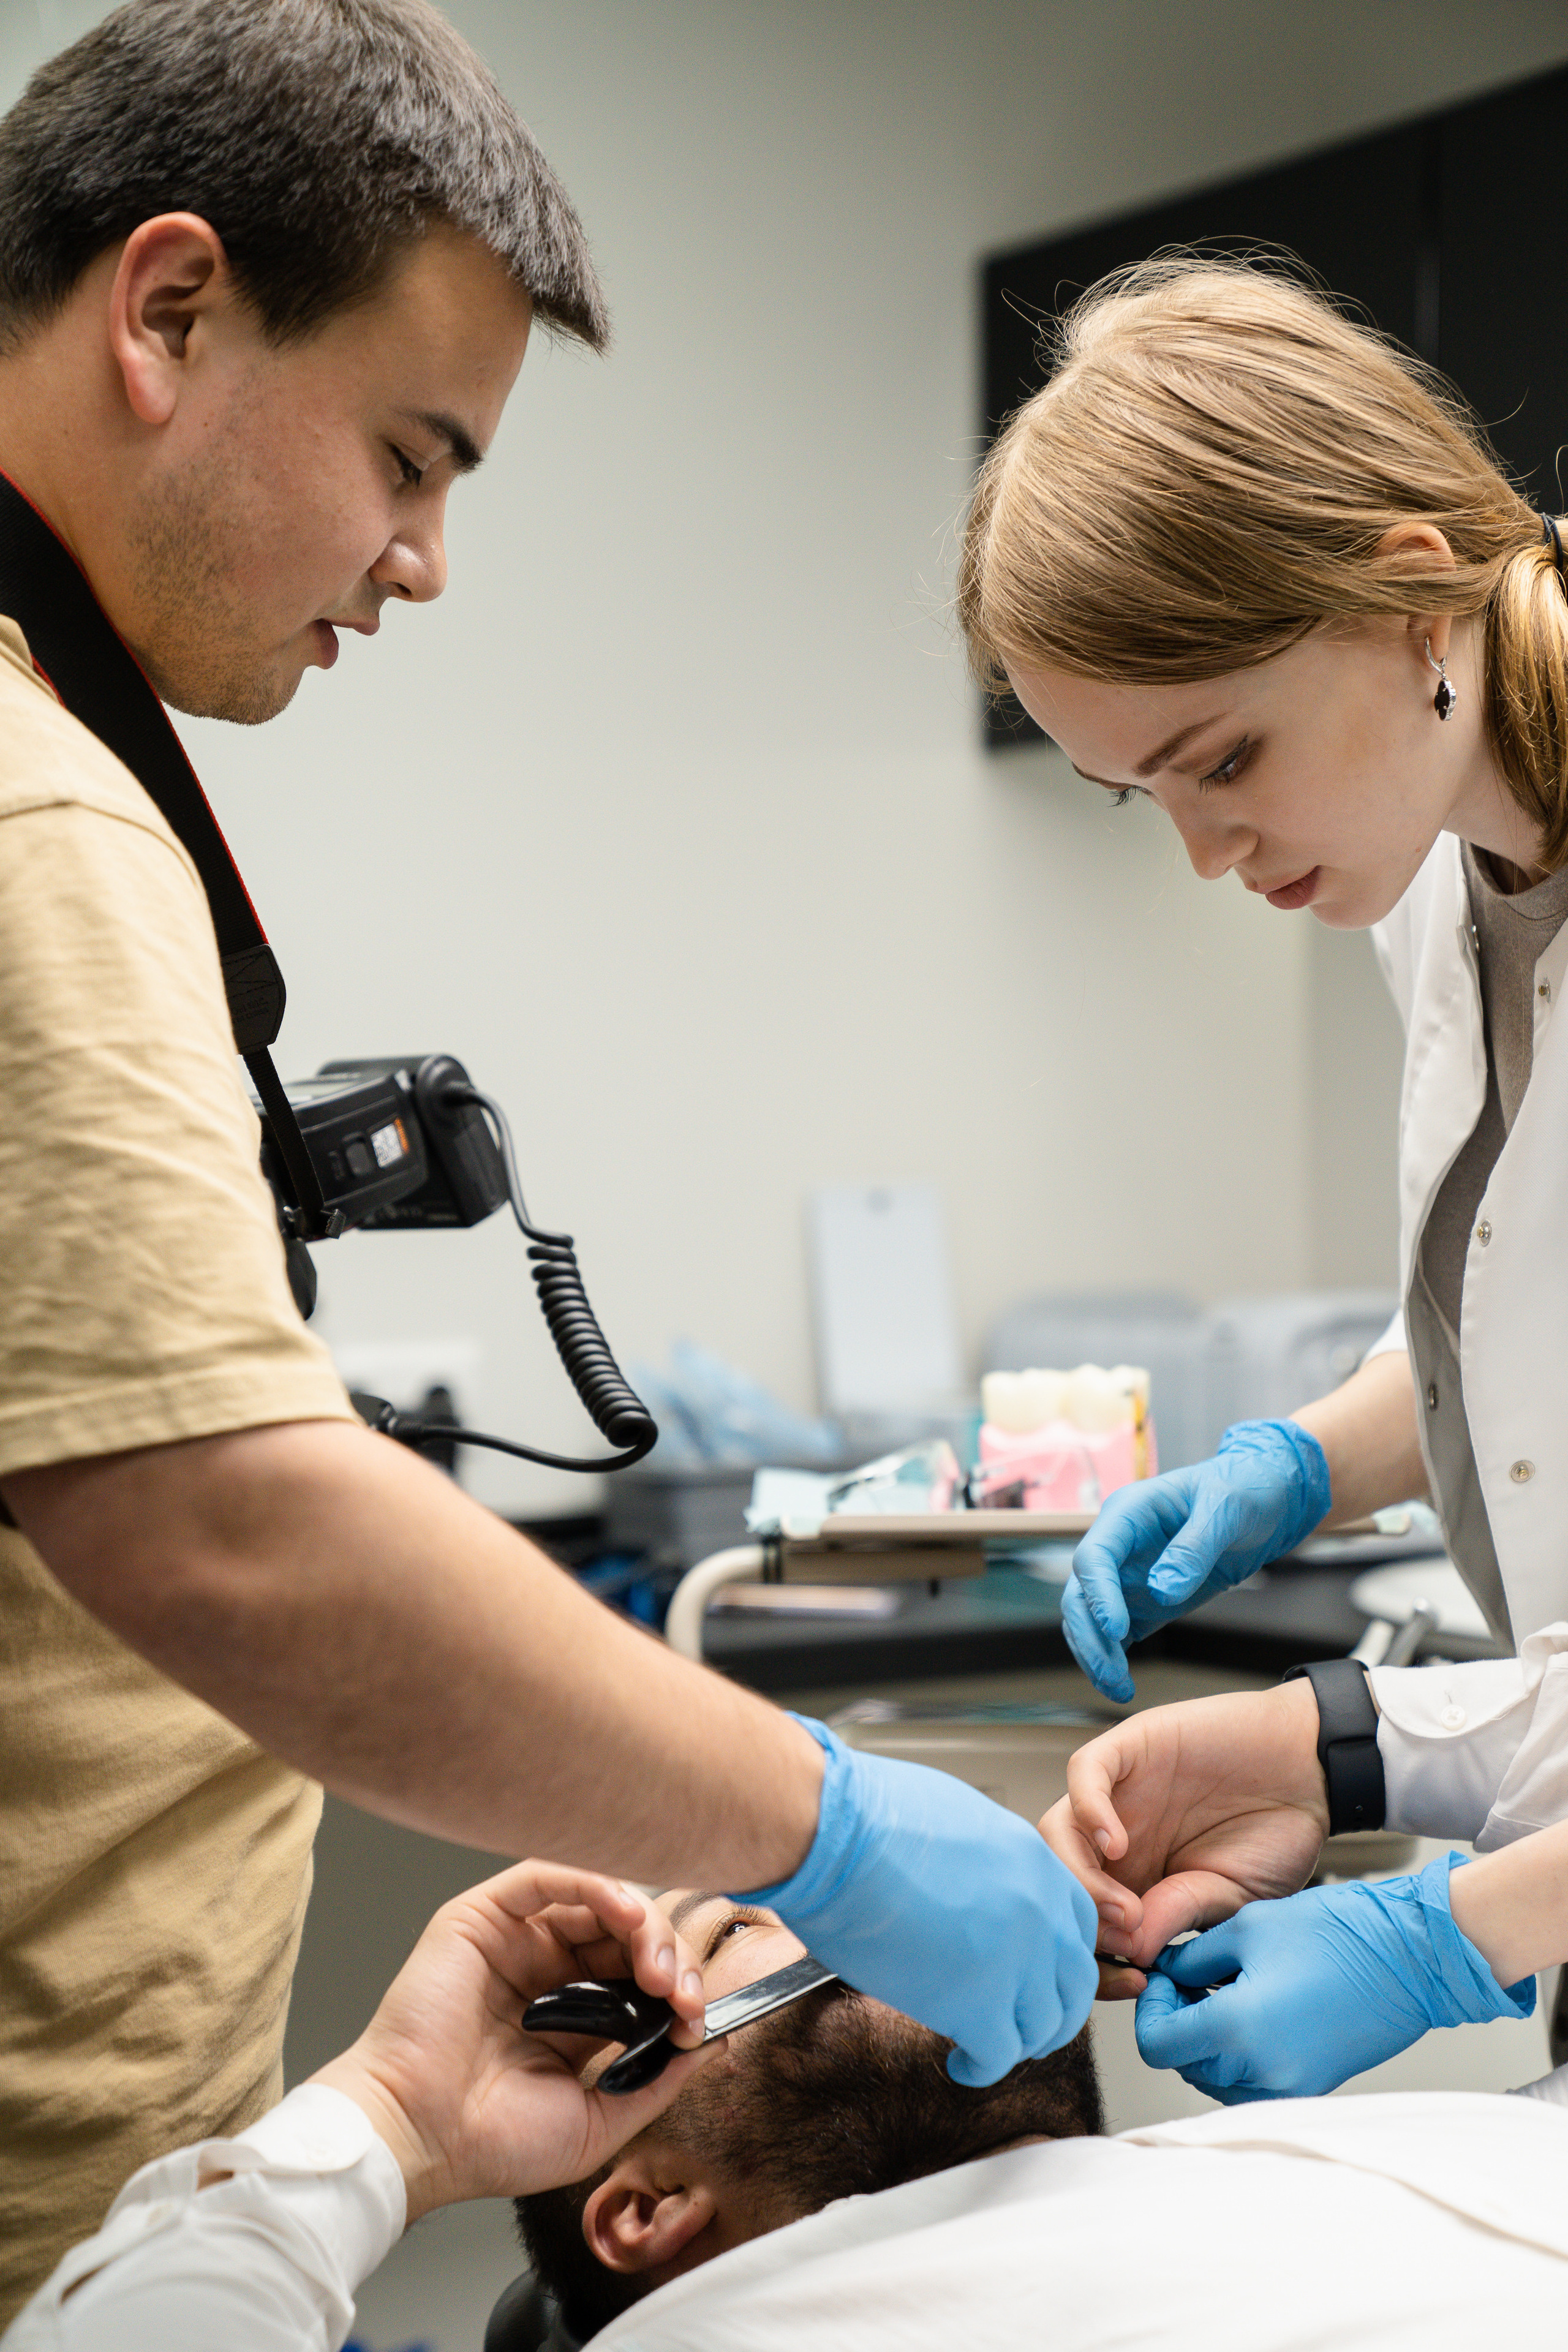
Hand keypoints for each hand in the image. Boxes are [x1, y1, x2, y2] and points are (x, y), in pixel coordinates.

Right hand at [312, 1861, 719, 2221]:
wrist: (421, 2140)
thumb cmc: (491, 2142)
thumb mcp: (597, 2122)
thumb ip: (653, 2081)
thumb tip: (708, 2046)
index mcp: (573, 2017)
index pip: (639, 1975)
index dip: (676, 1986)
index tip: (694, 2020)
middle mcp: (547, 1971)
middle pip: (626, 1933)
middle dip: (668, 1956)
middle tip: (680, 1995)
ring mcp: (516, 1942)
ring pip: (597, 1900)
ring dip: (642, 1923)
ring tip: (657, 1968)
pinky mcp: (483, 1917)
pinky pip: (547, 1877)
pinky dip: (595, 1884)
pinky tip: (624, 1913)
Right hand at [744, 1716, 1098, 2087]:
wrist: (839, 1837)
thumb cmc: (873, 1818)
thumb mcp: (959, 1822)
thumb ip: (989, 1865)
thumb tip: (981, 1891)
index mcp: (1034, 1862)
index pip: (1077, 1926)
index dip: (1058, 1958)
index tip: (1039, 1975)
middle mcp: (1039, 1914)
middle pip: (1075, 1983)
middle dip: (1052, 2012)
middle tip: (1027, 2025)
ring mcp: (1015, 1961)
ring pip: (1043, 2026)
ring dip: (1019, 2043)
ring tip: (989, 2049)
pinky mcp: (977, 2004)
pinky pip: (999, 2055)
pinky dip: (981, 2067)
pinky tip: (962, 2063)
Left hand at [1039, 1682, 1327, 1994]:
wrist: (1312, 1772)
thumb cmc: (1276, 1834)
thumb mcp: (1231, 1896)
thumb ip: (1179, 1914)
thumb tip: (1134, 1953)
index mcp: (1135, 1880)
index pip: (1081, 1920)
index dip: (1093, 1957)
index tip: (1130, 1981)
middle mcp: (1117, 1839)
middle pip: (1056, 1877)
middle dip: (1081, 1920)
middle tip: (1125, 1942)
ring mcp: (1120, 1794)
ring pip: (1058, 1831)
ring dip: (1078, 1876)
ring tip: (1127, 1908)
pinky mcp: (1131, 1748)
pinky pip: (1085, 1774)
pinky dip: (1089, 1809)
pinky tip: (1118, 1845)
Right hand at [1063, 1421, 1330, 1699]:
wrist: (1263, 1501)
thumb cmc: (1240, 1490)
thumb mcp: (1225, 1510)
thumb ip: (1193, 1547)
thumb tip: (1162, 1588)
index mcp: (1128, 1514)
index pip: (1095, 1556)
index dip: (1099, 1594)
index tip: (1117, 1629)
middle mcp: (1119, 1546)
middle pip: (1081, 1594)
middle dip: (1090, 1636)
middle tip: (1112, 1674)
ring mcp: (1127, 1576)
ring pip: (1090, 1619)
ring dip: (1097, 1654)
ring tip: (1119, 1688)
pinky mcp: (1143, 1601)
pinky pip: (1115, 1634)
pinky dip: (1113, 1658)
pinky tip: (1122, 1684)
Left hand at [1134, 1852, 1534, 2102]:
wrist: (1411, 1957)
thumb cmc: (1338, 1935)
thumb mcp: (1247, 1928)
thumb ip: (1192, 1957)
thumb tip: (1164, 1971)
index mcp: (1239, 2031)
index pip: (1157, 2045)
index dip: (1152, 2008)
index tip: (1166, 1978)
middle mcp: (1262, 2073)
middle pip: (1185, 2062)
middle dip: (1179, 2019)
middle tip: (1193, 1976)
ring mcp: (1289, 2087)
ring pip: (1216, 2076)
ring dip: (1207, 2038)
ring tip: (1227, 1988)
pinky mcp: (1310, 2087)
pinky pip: (1251, 2081)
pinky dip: (1239, 2052)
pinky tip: (1254, 2007)